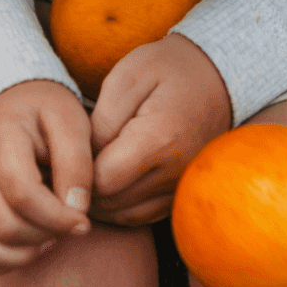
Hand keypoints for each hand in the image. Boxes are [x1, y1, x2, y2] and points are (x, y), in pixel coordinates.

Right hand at [0, 80, 93, 273]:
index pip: (23, 195)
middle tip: (70, 225)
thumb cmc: (46, 112)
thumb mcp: (72, 121)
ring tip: (52, 238)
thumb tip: (76, 211)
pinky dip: (2, 262)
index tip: (83, 221)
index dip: (57, 218)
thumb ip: (77, 164)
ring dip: (24, 253)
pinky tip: (32, 247)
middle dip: (46, 235)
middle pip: (4, 226)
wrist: (10, 102)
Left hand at [89, 34, 231, 225]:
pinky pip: (140, 216)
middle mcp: (174, 172)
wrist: (216, 77)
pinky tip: (106, 183)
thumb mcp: (127, 77)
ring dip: (98, 201)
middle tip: (70, 162)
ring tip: (85, 171)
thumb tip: (83, 159)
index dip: (78, 171)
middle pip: (110, 203)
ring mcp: (180, 187)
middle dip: (84, 188)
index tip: (70, 151)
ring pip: (123, 215)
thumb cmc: (168, 70)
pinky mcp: (180, 194)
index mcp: (159, 140)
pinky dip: (118, 206)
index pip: (102, 180)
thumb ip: (100, 121)